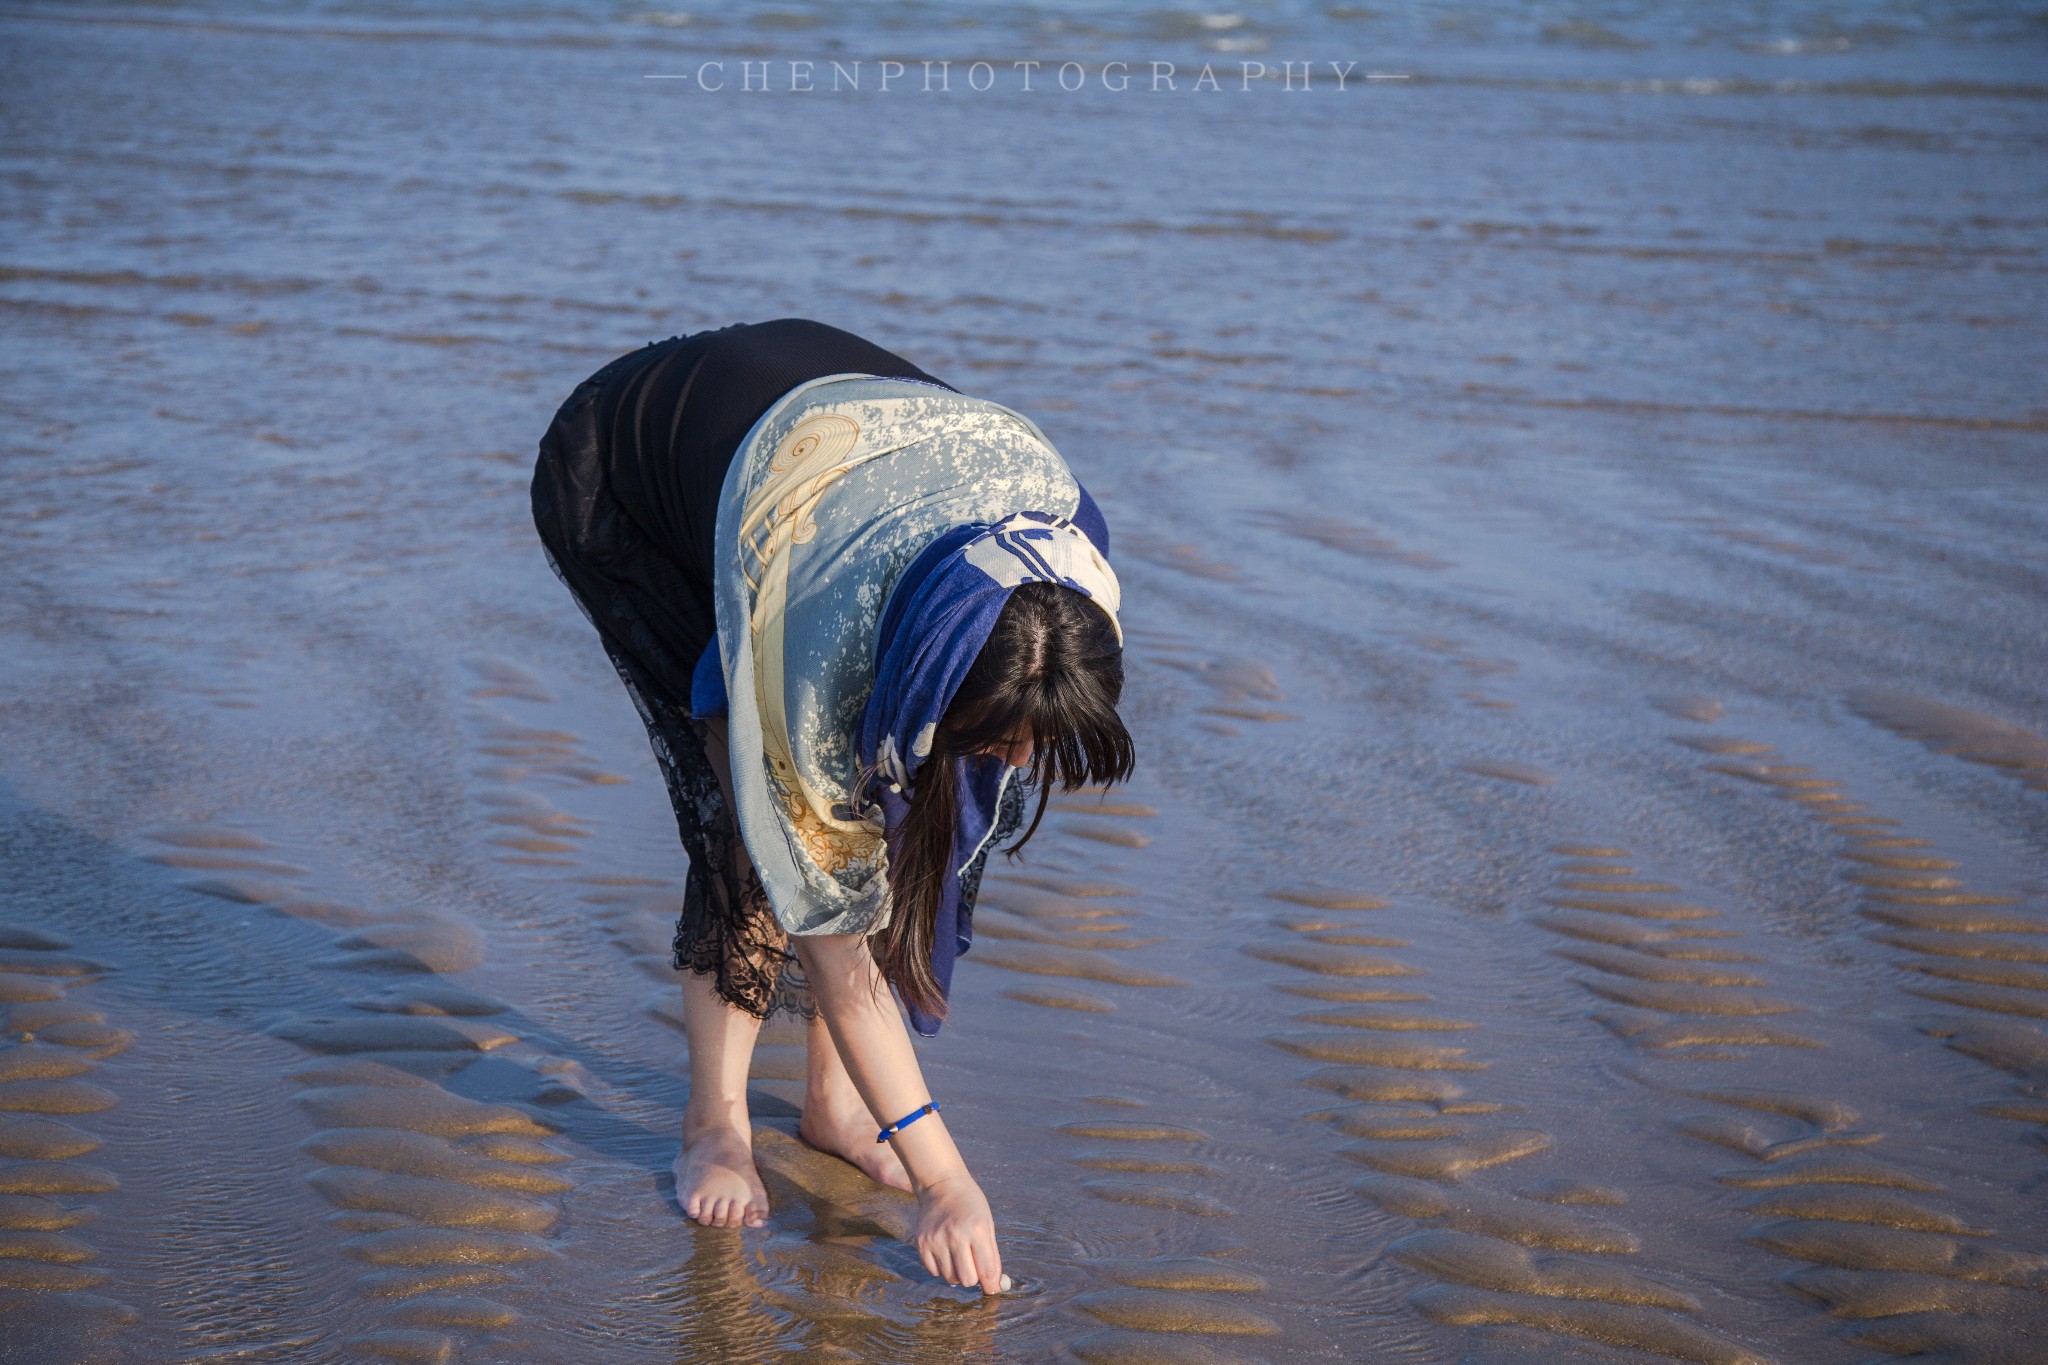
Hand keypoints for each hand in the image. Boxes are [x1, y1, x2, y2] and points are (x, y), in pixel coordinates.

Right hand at [915, 1172, 1001, 1293]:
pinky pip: (933, 1272)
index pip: (986, 1271)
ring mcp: (935, 1240)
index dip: (992, 1285)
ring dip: (956, 1272)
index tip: (993, 1289)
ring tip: (958, 1254)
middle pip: (967, 1280)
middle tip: (973, 1265)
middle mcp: (955, 1236)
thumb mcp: (987, 1224)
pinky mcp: (921, 1243)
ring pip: (950, 1278)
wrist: (941, 1185)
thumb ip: (992, 1256)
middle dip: (973, 1278)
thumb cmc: (970, 1205)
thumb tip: (995, 1286)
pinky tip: (945, 1252)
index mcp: (977, 1230)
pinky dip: (941, 1268)